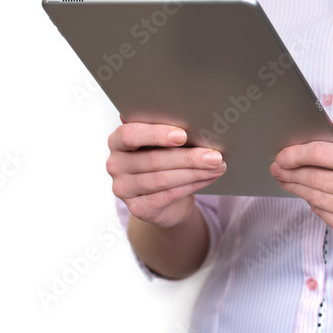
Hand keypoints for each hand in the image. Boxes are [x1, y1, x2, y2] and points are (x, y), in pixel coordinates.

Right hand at [106, 118, 226, 228]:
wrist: (164, 200)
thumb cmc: (164, 161)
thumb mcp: (162, 144)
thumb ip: (168, 133)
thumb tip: (196, 123)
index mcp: (117, 141)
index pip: (130, 135)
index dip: (156, 134)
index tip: (182, 135)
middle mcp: (115, 165)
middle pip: (153, 159)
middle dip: (188, 157)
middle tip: (214, 155)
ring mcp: (123, 189)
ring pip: (163, 179)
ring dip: (194, 172)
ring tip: (217, 166)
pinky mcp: (137, 208)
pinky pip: (168, 196)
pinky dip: (192, 186)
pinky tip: (208, 178)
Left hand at [270, 116, 332, 239]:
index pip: (325, 156)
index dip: (298, 154)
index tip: (282, 155)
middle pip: (319, 180)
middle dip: (292, 173)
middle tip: (277, 168)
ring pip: (320, 201)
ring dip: (298, 190)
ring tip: (286, 180)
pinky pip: (327, 217)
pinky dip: (314, 206)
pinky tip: (309, 196)